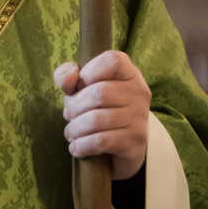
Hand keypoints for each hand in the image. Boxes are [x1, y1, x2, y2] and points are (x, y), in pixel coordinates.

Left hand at [53, 50, 150, 180]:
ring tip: (71, 132)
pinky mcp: (135, 142)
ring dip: (75, 128)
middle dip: (74, 107)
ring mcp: (140, 118)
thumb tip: (69, 80)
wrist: (121, 145)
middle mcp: (139, 93)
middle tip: (69, 116)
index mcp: (129, 73)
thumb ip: (67, 75)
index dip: (88, 72)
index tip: (79, 87)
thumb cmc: (97, 108)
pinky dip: (81, 145)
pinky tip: (76, 147)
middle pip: (99, 94)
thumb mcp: (80, 87)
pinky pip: (101, 141)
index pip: (113, 61)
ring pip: (97, 120)